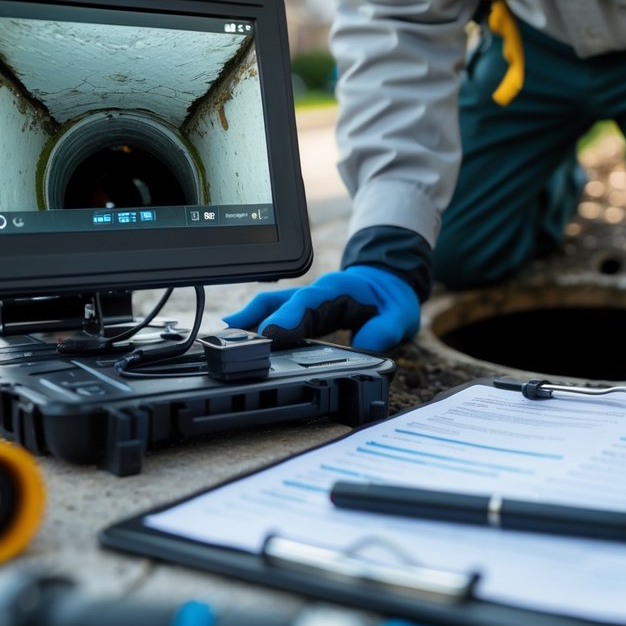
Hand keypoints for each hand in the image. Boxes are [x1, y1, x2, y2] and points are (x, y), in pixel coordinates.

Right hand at [221, 266, 419, 351]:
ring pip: (272, 303)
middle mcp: (316, 291)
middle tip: (234, 339)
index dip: (289, 316)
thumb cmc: (391, 300)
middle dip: (257, 317)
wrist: (387, 283)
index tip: (271, 334)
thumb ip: (385, 328)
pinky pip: (273, 311)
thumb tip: (365, 342)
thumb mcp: (400, 315)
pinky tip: (236, 333)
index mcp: (338, 289)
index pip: (309, 301)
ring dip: (249, 318)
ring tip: (224, 335)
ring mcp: (306, 299)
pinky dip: (254, 320)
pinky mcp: (301, 310)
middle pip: (281, 300)